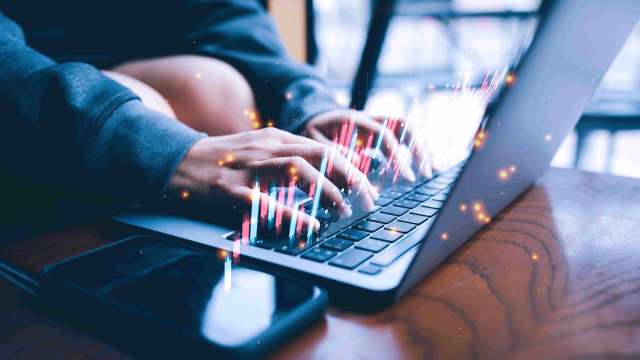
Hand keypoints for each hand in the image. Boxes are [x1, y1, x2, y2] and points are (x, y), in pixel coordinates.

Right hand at [167, 128, 378, 229]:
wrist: (177, 160)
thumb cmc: (223, 159)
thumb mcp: (258, 150)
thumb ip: (287, 157)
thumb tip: (323, 174)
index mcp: (275, 138)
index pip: (321, 147)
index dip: (349, 165)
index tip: (366, 185)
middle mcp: (266, 147)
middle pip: (317, 154)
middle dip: (348, 175)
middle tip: (367, 198)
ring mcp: (247, 167)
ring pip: (296, 170)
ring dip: (325, 190)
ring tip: (342, 210)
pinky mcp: (229, 189)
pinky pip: (263, 201)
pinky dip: (288, 213)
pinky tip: (306, 225)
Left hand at [304, 109, 432, 181]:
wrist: (309, 116)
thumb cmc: (311, 133)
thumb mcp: (314, 143)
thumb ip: (334, 152)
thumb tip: (359, 162)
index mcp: (354, 119)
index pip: (385, 136)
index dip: (398, 157)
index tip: (409, 178)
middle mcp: (368, 116)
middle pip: (403, 126)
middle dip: (418, 150)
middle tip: (427, 173)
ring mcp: (374, 120)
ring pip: (405, 128)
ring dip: (420, 147)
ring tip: (431, 169)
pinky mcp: (377, 128)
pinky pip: (400, 133)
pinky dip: (412, 148)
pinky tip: (420, 165)